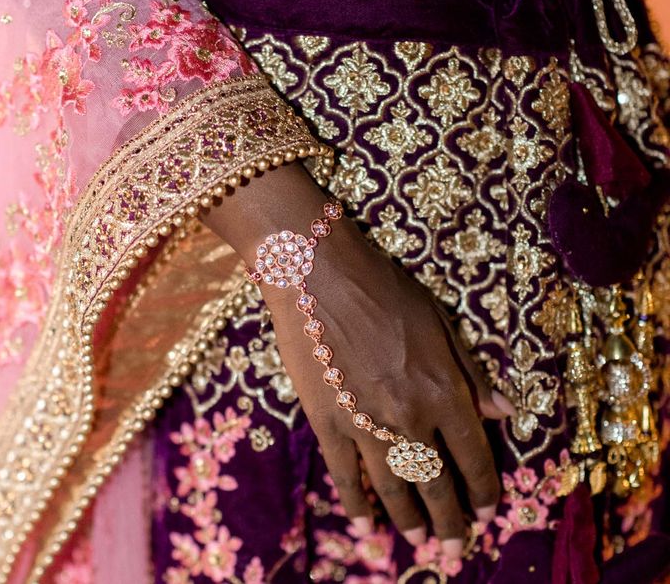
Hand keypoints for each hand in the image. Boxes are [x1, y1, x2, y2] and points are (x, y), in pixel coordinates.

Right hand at [259, 216, 512, 558]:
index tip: (487, 511)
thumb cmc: (384, 289)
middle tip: (456, 549)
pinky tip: (366, 527)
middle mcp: (411, 418)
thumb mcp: (439, 322)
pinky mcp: (327, 423)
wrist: (319, 274)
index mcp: (444, 391)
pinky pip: (345, 475)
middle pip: (437, 483)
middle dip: (451, 520)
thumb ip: (470, 372)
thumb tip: (503, 412)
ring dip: (410, 520)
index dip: (483, 488)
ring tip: (420, 545)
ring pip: (394, 487)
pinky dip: (357, 504)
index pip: (473, 455)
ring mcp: (366, 424)